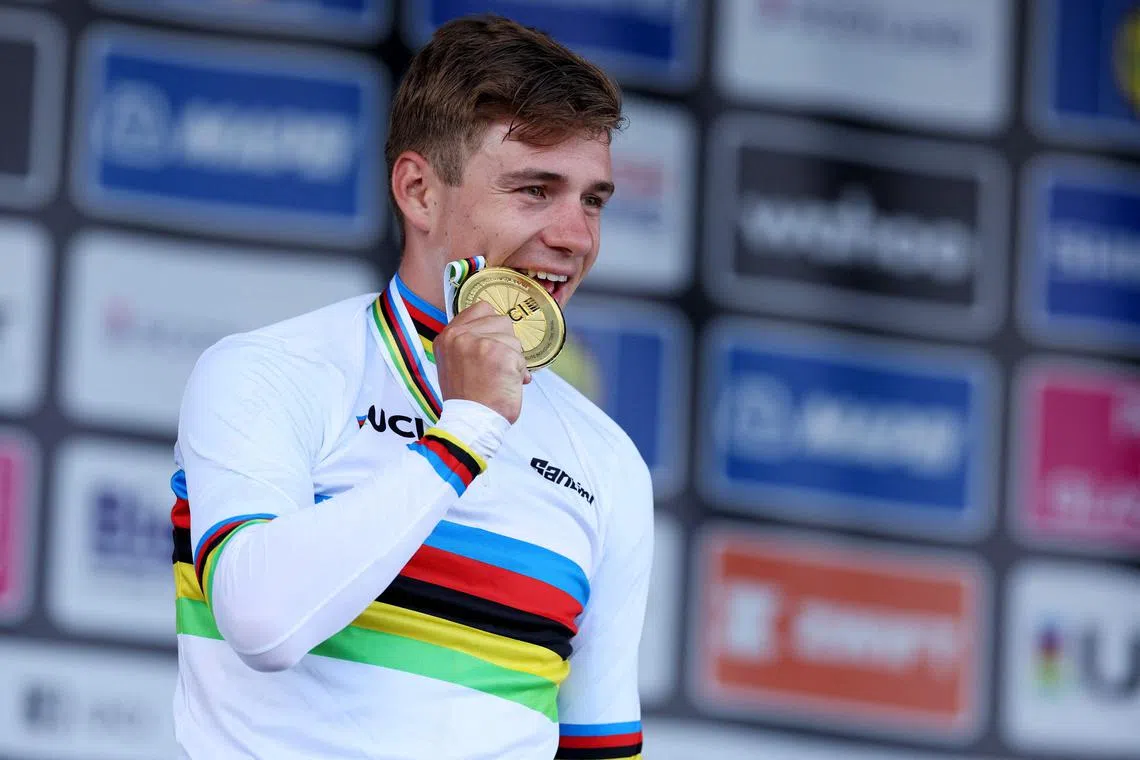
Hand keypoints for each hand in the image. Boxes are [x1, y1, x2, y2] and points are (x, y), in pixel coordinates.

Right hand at [434, 301, 530, 423]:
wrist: (470, 422)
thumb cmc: (467, 399)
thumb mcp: (454, 363)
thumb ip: (469, 343)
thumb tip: (499, 331)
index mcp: (447, 336)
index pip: (481, 309)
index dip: (493, 326)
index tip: (493, 344)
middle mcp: (460, 335)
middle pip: (502, 321)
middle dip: (506, 344)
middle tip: (496, 367)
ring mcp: (479, 343)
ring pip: (514, 339)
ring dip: (514, 359)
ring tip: (499, 378)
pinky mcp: (498, 353)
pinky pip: (521, 357)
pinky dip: (520, 373)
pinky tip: (506, 385)